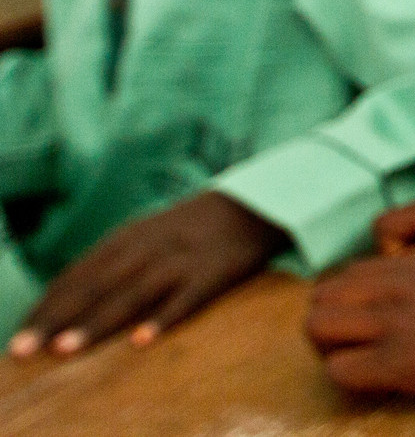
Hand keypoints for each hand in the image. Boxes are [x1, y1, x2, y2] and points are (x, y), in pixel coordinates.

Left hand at [9, 191, 286, 356]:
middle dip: (56, 319)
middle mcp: (148, 248)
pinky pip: (187, 299)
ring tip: (66, 349)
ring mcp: (181, 260)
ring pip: (133, 294)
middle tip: (24, 350)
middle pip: (95, 287)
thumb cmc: (188, 230)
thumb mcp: (144, 236)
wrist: (251, 205)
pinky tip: (143, 340)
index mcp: (126, 239)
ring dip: (97, 322)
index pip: (76, 276)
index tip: (19, 339)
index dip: (45, 308)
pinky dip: (164, 318)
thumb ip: (108, 264)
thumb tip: (62, 302)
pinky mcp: (214, 273)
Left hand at [307, 252, 414, 402]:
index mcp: (410, 265)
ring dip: (328, 350)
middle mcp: (392, 288)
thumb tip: (393, 299)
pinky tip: (373, 383)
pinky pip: (339, 369)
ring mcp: (392, 324)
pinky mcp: (396, 363)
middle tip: (348, 347)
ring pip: (317, 328)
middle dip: (325, 326)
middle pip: (320, 299)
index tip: (357, 322)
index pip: (345, 275)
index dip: (342, 302)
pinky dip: (347, 378)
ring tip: (356, 364)